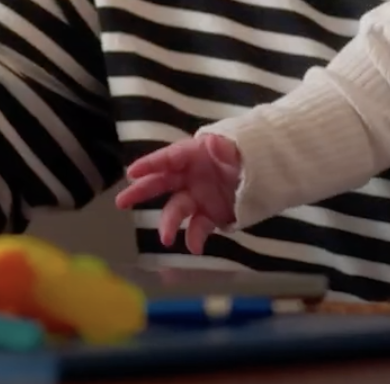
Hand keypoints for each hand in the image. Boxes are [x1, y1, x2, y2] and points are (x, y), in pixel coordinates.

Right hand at [113, 133, 241, 254]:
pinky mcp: (210, 215)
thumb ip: (225, 148)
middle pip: (161, 182)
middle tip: (121, 202)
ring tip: (165, 238)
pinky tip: (195, 248)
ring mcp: (199, 197)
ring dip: (169, 223)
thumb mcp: (239, 148)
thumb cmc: (249, 154)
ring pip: (177, 209)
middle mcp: (191, 176)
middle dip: (141, 192)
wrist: (268, 173)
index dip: (150, 164)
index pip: (169, 158)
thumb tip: (212, 142)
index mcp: (194, 155)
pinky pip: (198, 227)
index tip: (132, 172)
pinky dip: (195, 237)